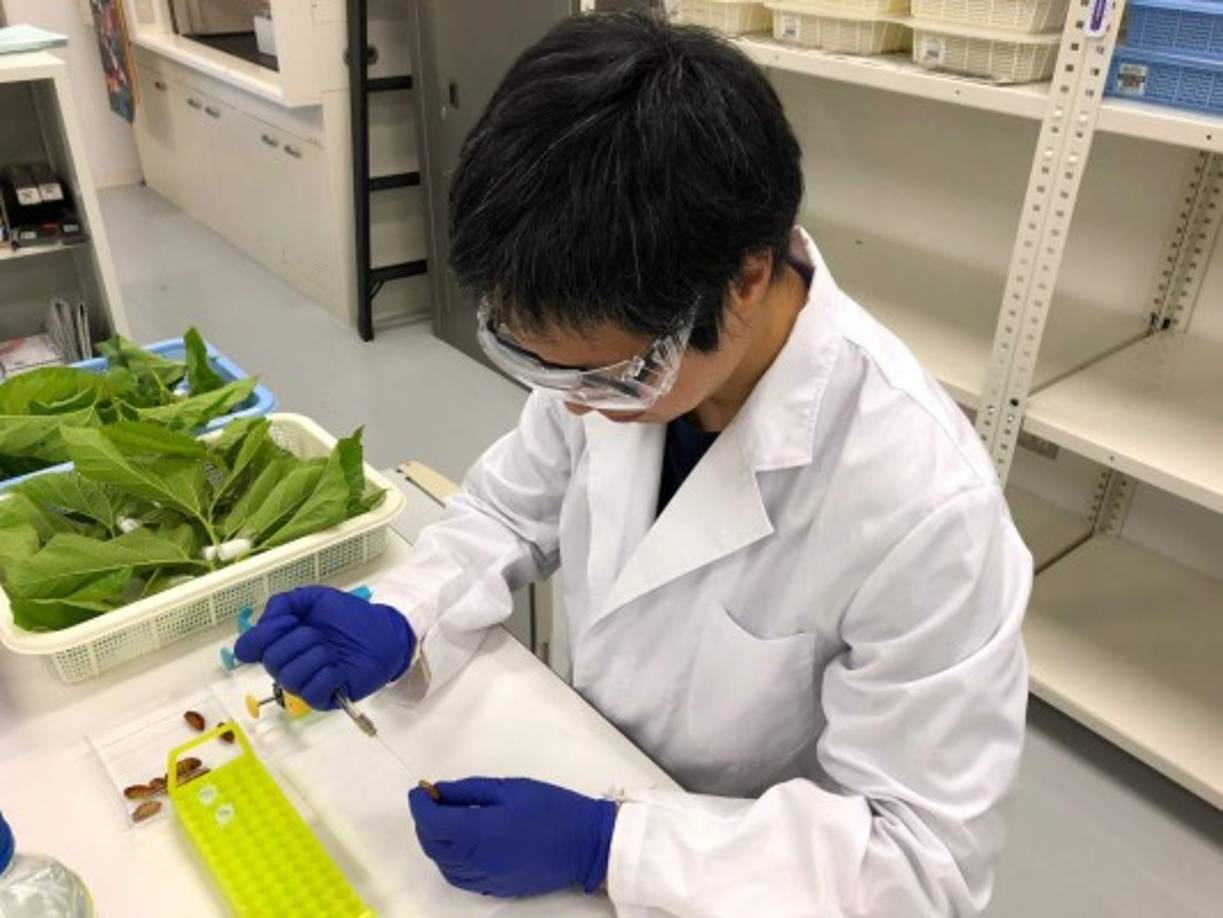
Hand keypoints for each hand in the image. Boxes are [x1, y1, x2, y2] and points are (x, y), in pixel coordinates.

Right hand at [234, 586, 414, 708]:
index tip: (288, 621)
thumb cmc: (349, 617)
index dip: (262, 635)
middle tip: (320, 634)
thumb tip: (265, 621)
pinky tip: (339, 667)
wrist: (383, 632)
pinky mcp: (323, 698)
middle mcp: (286, 664)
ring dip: (315, 656)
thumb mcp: (315, 598)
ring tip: (332, 650)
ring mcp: (304, 684)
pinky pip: (312, 692)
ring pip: (290, 677)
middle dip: (299, 640)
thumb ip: (284, 603)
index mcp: (280, 641)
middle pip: (270, 661)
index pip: (247, 648)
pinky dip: (328, 674)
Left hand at [408, 777, 616, 896]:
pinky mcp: (496, 888)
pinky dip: (450, 861)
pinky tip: (459, 843)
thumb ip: (469, 791)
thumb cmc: (551, 807)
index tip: (419, 789)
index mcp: (481, 832)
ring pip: (443, 865)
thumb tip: (438, 792)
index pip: (433, 823)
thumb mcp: (509, 788)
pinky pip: (460, 877)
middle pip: (433, 846)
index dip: (420, 805)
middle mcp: (478, 861)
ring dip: (435, 842)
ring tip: (445, 820)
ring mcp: (487, 879)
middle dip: (424, 822)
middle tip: (432, 800)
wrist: (587, 843)